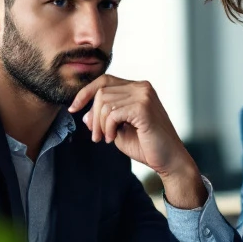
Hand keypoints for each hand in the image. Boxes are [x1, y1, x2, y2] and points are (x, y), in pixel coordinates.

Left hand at [69, 75, 203, 207]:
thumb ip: (104, 118)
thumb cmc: (147, 146)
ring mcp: (144, 95)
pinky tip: (113, 139)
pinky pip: (113, 113)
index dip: (85, 93)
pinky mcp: (143, 108)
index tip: (73, 108)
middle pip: (101, 91)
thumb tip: (85, 114)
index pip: (104, 80)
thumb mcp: (119, 129)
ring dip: (100, 124)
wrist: (169, 161)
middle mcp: (142, 87)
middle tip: (96, 136)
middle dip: (93, 115)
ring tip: (106, 139)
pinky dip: (108, 128)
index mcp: (138, 88)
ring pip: (104, 102)